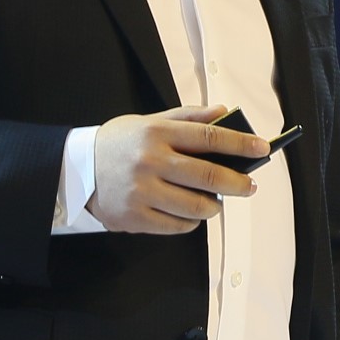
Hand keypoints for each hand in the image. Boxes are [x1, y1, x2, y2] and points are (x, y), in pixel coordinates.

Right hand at [86, 105, 268, 233]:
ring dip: (214, 206)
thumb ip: (188, 118)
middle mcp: (151, 162)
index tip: (262, 148)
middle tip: (249, 186)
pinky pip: (178, 226)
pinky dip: (191, 222)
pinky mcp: (135, 218)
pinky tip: (188, 213)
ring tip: (214, 201)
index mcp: (156, 133)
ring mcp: (142, 192)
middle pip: (209, 177)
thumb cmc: (120, 143)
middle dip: (238, 183)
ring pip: (197, 208)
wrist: (76, 170)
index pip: (210, 138)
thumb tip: (225, 113)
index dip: (241, 144)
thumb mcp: (149, 121)